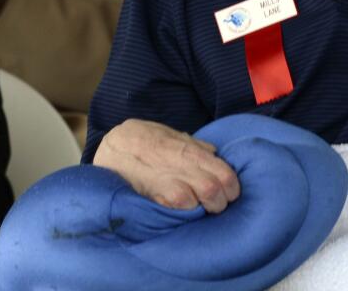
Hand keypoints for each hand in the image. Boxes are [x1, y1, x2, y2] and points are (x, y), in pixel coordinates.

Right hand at [93, 119, 240, 213]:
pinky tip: (181, 209)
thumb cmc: (146, 140)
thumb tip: (214, 153)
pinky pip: (183, 208)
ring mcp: (174, 181)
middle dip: (222, 201)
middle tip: (215, 204)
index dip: (232, 187)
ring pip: (206, 200)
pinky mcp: (159, 194)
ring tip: (199, 208)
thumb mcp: (173, 136)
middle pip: (220, 189)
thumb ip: (195, 146)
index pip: (228, 173)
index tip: (227, 193)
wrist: (116, 145)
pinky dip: (186, 211)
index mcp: (194, 152)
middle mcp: (188, 166)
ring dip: (205, 207)